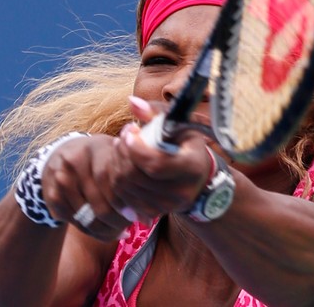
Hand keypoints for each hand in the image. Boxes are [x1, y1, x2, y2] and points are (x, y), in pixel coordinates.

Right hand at [40, 134, 132, 240]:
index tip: (136, 217)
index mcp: (97, 149)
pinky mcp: (52, 196)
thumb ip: (131, 182)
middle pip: (100, 205)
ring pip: (88, 219)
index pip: (113, 184)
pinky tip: (103, 229)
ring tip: (118, 230)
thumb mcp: (115, 159)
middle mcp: (76, 162)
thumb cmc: (99, 159)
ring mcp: (61, 179)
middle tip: (128, 227)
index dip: (126, 204)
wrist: (61, 154)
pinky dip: (91, 231)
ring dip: (105, 230)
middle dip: (117, 222)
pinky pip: (75, 223)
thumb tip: (148, 220)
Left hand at [108, 96, 212, 218]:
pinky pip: (125, 199)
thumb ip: (155, 111)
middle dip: (122, 154)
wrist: (197, 176)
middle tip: (122, 138)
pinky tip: (122, 166)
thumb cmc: (184, 143)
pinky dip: (118, 181)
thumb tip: (132, 102)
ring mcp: (169, 205)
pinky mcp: (155, 212)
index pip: (156, 164)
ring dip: (117, 166)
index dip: (136, 149)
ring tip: (121, 149)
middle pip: (137, 177)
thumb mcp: (177, 123)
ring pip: (127, 188)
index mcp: (192, 166)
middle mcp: (183, 191)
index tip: (129, 131)